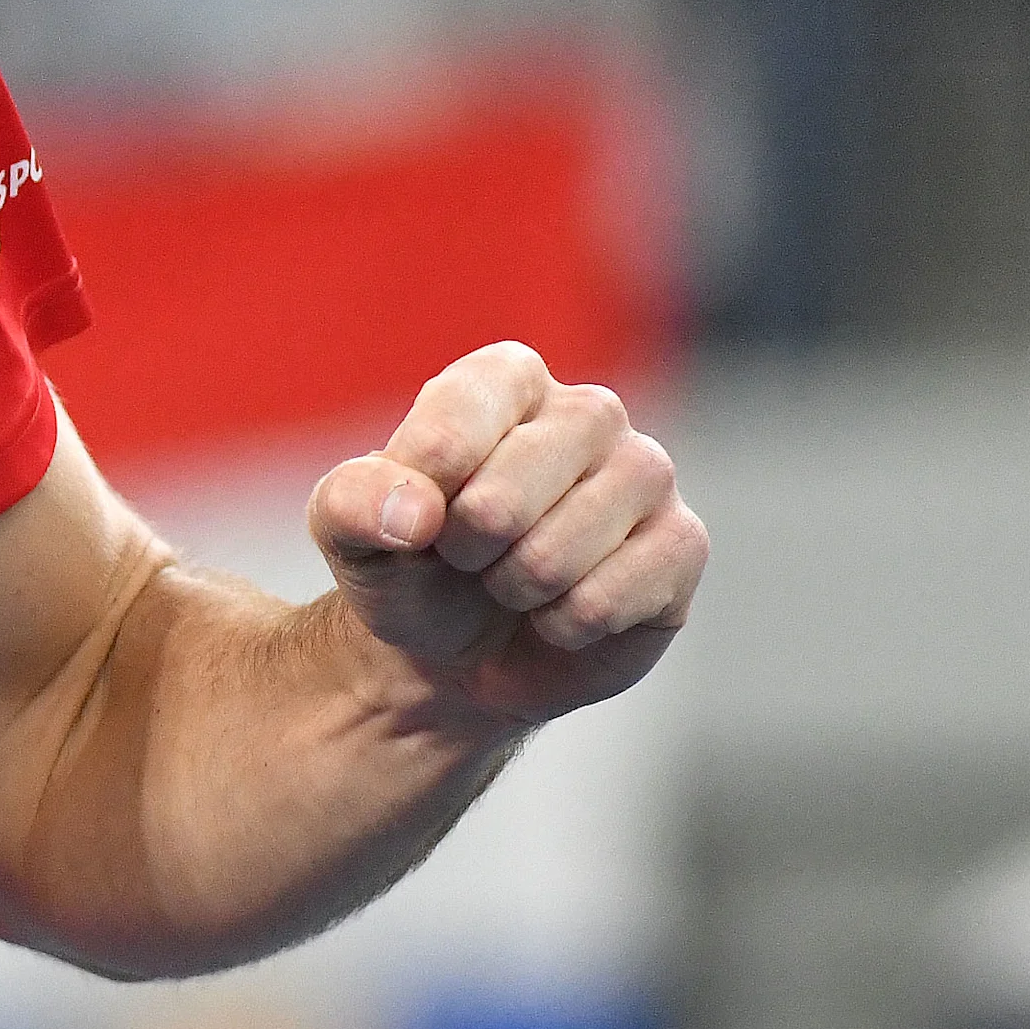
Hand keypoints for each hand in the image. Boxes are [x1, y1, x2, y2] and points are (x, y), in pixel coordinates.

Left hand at [306, 343, 706, 731]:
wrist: (455, 650)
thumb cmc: (407, 564)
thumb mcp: (348, 529)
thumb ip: (356, 502)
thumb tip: (413, 514)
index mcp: (505, 379)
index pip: (456, 423)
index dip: (423, 490)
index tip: (414, 519)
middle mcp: (588, 411)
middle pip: (507, 495)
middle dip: (468, 550)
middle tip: (468, 557)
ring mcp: (645, 474)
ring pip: (561, 551)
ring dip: (515, 590)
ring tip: (512, 581)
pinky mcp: (681, 546)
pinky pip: (612, 598)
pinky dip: (564, 625)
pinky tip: (560, 612)